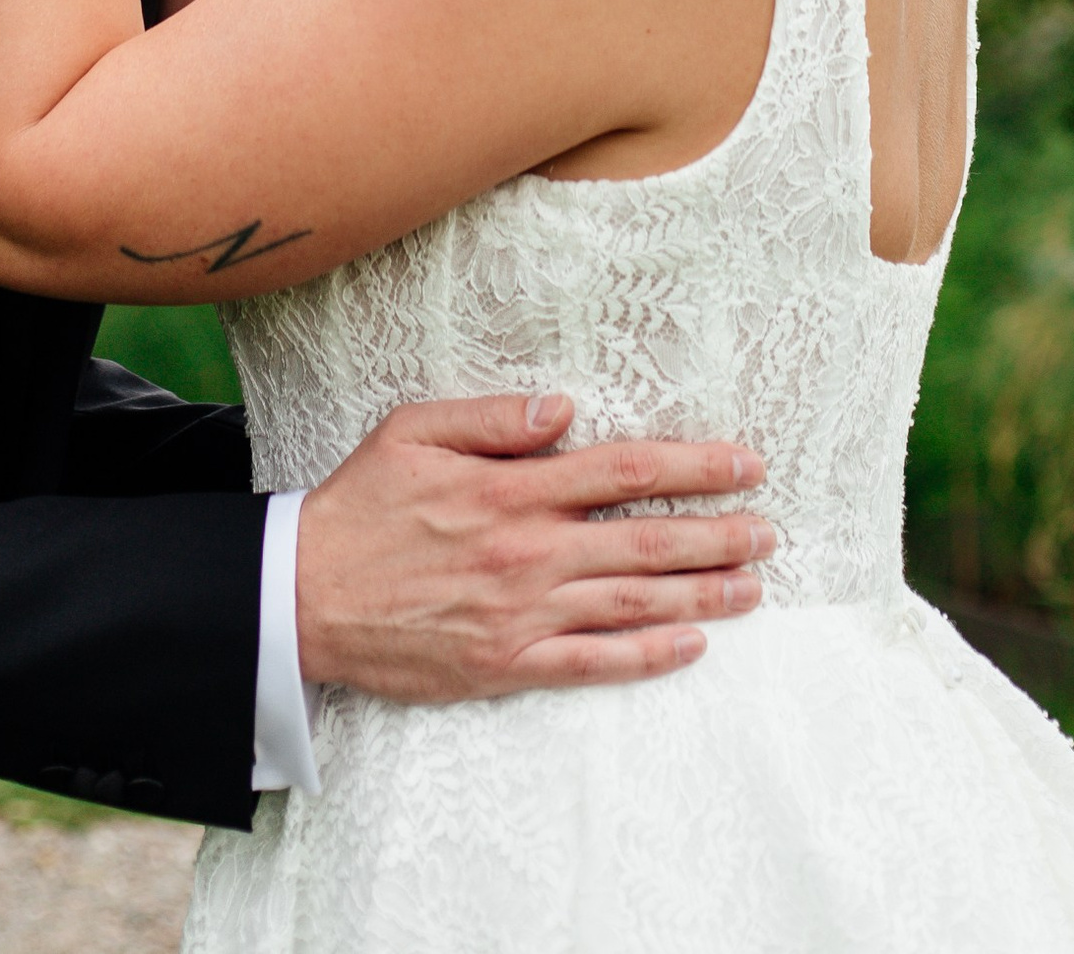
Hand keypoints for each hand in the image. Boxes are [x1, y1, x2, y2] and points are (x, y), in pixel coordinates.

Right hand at [294, 393, 773, 698]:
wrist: (304, 597)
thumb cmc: (361, 506)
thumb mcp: (414, 431)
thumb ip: (492, 420)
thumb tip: (564, 409)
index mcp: (513, 491)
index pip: (625, 472)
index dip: (693, 467)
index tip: (744, 463)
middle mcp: (529, 553)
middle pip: (645, 541)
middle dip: (717, 534)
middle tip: (770, 529)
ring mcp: (522, 614)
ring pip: (631, 604)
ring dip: (701, 595)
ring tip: (753, 586)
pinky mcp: (506, 664)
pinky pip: (591, 663)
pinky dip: (646, 657)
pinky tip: (690, 645)